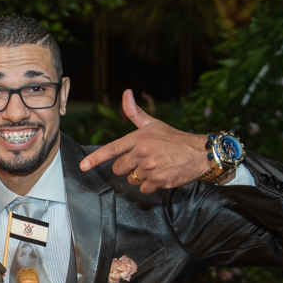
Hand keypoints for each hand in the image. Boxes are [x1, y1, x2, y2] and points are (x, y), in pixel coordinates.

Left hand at [79, 89, 212, 193]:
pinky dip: (150, 185)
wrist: (199, 152)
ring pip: (132, 179)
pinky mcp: (158, 181)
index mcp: (138, 138)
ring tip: (156, 166)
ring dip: (141, 176)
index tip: (83, 166)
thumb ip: (135, 112)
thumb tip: (126, 93)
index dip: (95, 158)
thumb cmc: (174, 138)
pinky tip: (161, 175)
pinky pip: (144, 189)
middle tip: (144, 160)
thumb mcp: (153, 123)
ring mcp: (150, 168)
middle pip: (119, 169)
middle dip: (128, 167)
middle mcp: (142, 153)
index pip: (112, 149)